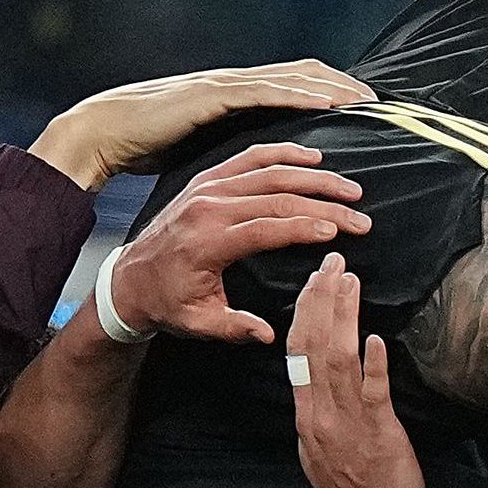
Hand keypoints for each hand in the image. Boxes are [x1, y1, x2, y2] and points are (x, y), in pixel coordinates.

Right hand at [32, 61, 368, 186]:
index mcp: (235, 96)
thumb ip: (231, 151)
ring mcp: (225, 85)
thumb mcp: (202, 147)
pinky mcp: (212, 96)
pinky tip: (326, 101)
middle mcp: (235, 84)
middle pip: (302, 76)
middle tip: (380, 100)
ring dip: (330, 88)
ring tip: (365, 100)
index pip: (292, 84)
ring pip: (291, 79)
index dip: (328, 90)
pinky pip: (266, 92)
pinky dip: (300, 95)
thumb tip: (255, 168)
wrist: (105, 133)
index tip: (362, 105)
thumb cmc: (147, 145)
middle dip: (342, 86)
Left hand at [105, 142, 368, 347]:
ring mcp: (208, 188)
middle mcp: (209, 207)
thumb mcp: (198, 323)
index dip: (306, 227)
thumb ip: (235, 327)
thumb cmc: (165, 302)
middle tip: (358, 214)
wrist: (129, 278)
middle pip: (277, 197)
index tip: (338, 232)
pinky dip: (282, 153)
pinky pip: (249, 157)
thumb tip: (269, 335)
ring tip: (347, 186)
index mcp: (207, 241)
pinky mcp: (207, 179)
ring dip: (313, 177)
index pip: (267, 228)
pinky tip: (311, 156)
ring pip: (269, 172)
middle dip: (324, 205)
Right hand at [285, 259, 428, 487]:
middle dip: (320, 300)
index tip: (315, 280)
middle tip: (332, 264)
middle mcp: (320, 416)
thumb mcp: (322, 452)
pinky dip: (372, 363)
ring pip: (337, 360)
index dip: (305, 312)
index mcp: (307, 417)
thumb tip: (321, 384)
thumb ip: (321, 415)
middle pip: (312, 346)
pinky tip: (375, 337)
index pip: (297, 352)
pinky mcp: (379, 436)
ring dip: (343, 317)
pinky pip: (371, 394)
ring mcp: (347, 426)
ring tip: (350, 282)